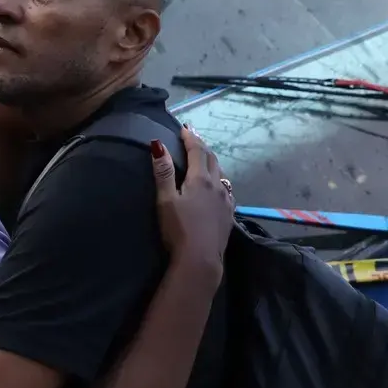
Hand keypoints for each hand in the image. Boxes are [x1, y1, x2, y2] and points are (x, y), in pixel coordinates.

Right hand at [153, 127, 233, 275]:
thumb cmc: (179, 230)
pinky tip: (218, 186)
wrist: (200, 259)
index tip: (184, 128)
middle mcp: (217, 186)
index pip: (197, 151)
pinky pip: (226, 189)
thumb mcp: (166, 200)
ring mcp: (226, 201)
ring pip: (221, 173)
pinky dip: (219, 179)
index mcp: (201, 179)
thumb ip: (163, 173)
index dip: (190, 138)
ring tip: (204, 158)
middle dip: (202, 146)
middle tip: (193, 138)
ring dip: (212, 162)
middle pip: (212, 159)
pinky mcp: (229, 214)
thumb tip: (157, 145)